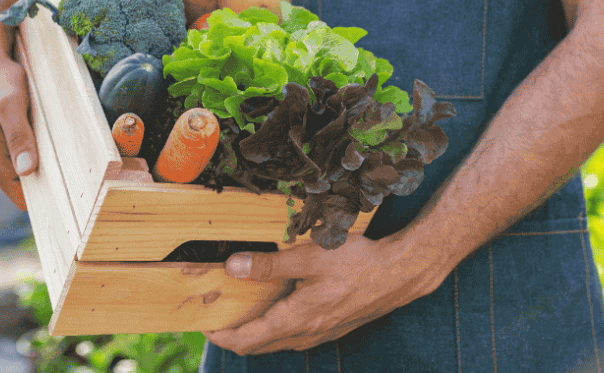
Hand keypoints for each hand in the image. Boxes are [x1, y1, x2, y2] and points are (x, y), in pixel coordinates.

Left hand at [202, 234, 438, 355]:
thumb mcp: (309, 256)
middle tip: (219, 314)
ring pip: (278, 342)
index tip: (204, 323)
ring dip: (257, 331)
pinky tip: (279, 303)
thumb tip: (233, 266)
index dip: (221, 336)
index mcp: (296, 320)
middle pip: (259, 346)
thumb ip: (269, 264)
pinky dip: (277, 326)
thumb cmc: (358, 262)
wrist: (399, 274)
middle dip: (235, 334)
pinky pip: (295, 335)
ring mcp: (320, 334)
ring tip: (244, 308)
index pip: (246, 341)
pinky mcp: (332, 327)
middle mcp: (306, 334)